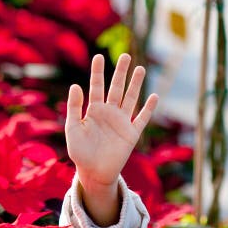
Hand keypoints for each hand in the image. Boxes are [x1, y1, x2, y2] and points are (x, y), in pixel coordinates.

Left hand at [66, 53, 157, 225]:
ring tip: (139, 68)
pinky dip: (148, 109)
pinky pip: (142, 119)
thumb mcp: (73, 128)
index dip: (97, 72)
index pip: (96, 87)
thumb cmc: (80, 152)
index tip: (98, 56)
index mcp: (93, 111)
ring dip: (135, 84)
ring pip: (130, 98)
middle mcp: (109, 113)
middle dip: (120, 72)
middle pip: (116, 88)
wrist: (92, 172)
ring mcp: (121, 122)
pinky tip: (154, 96)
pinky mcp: (132, 134)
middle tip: (125, 55)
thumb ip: (74, 107)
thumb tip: (75, 85)